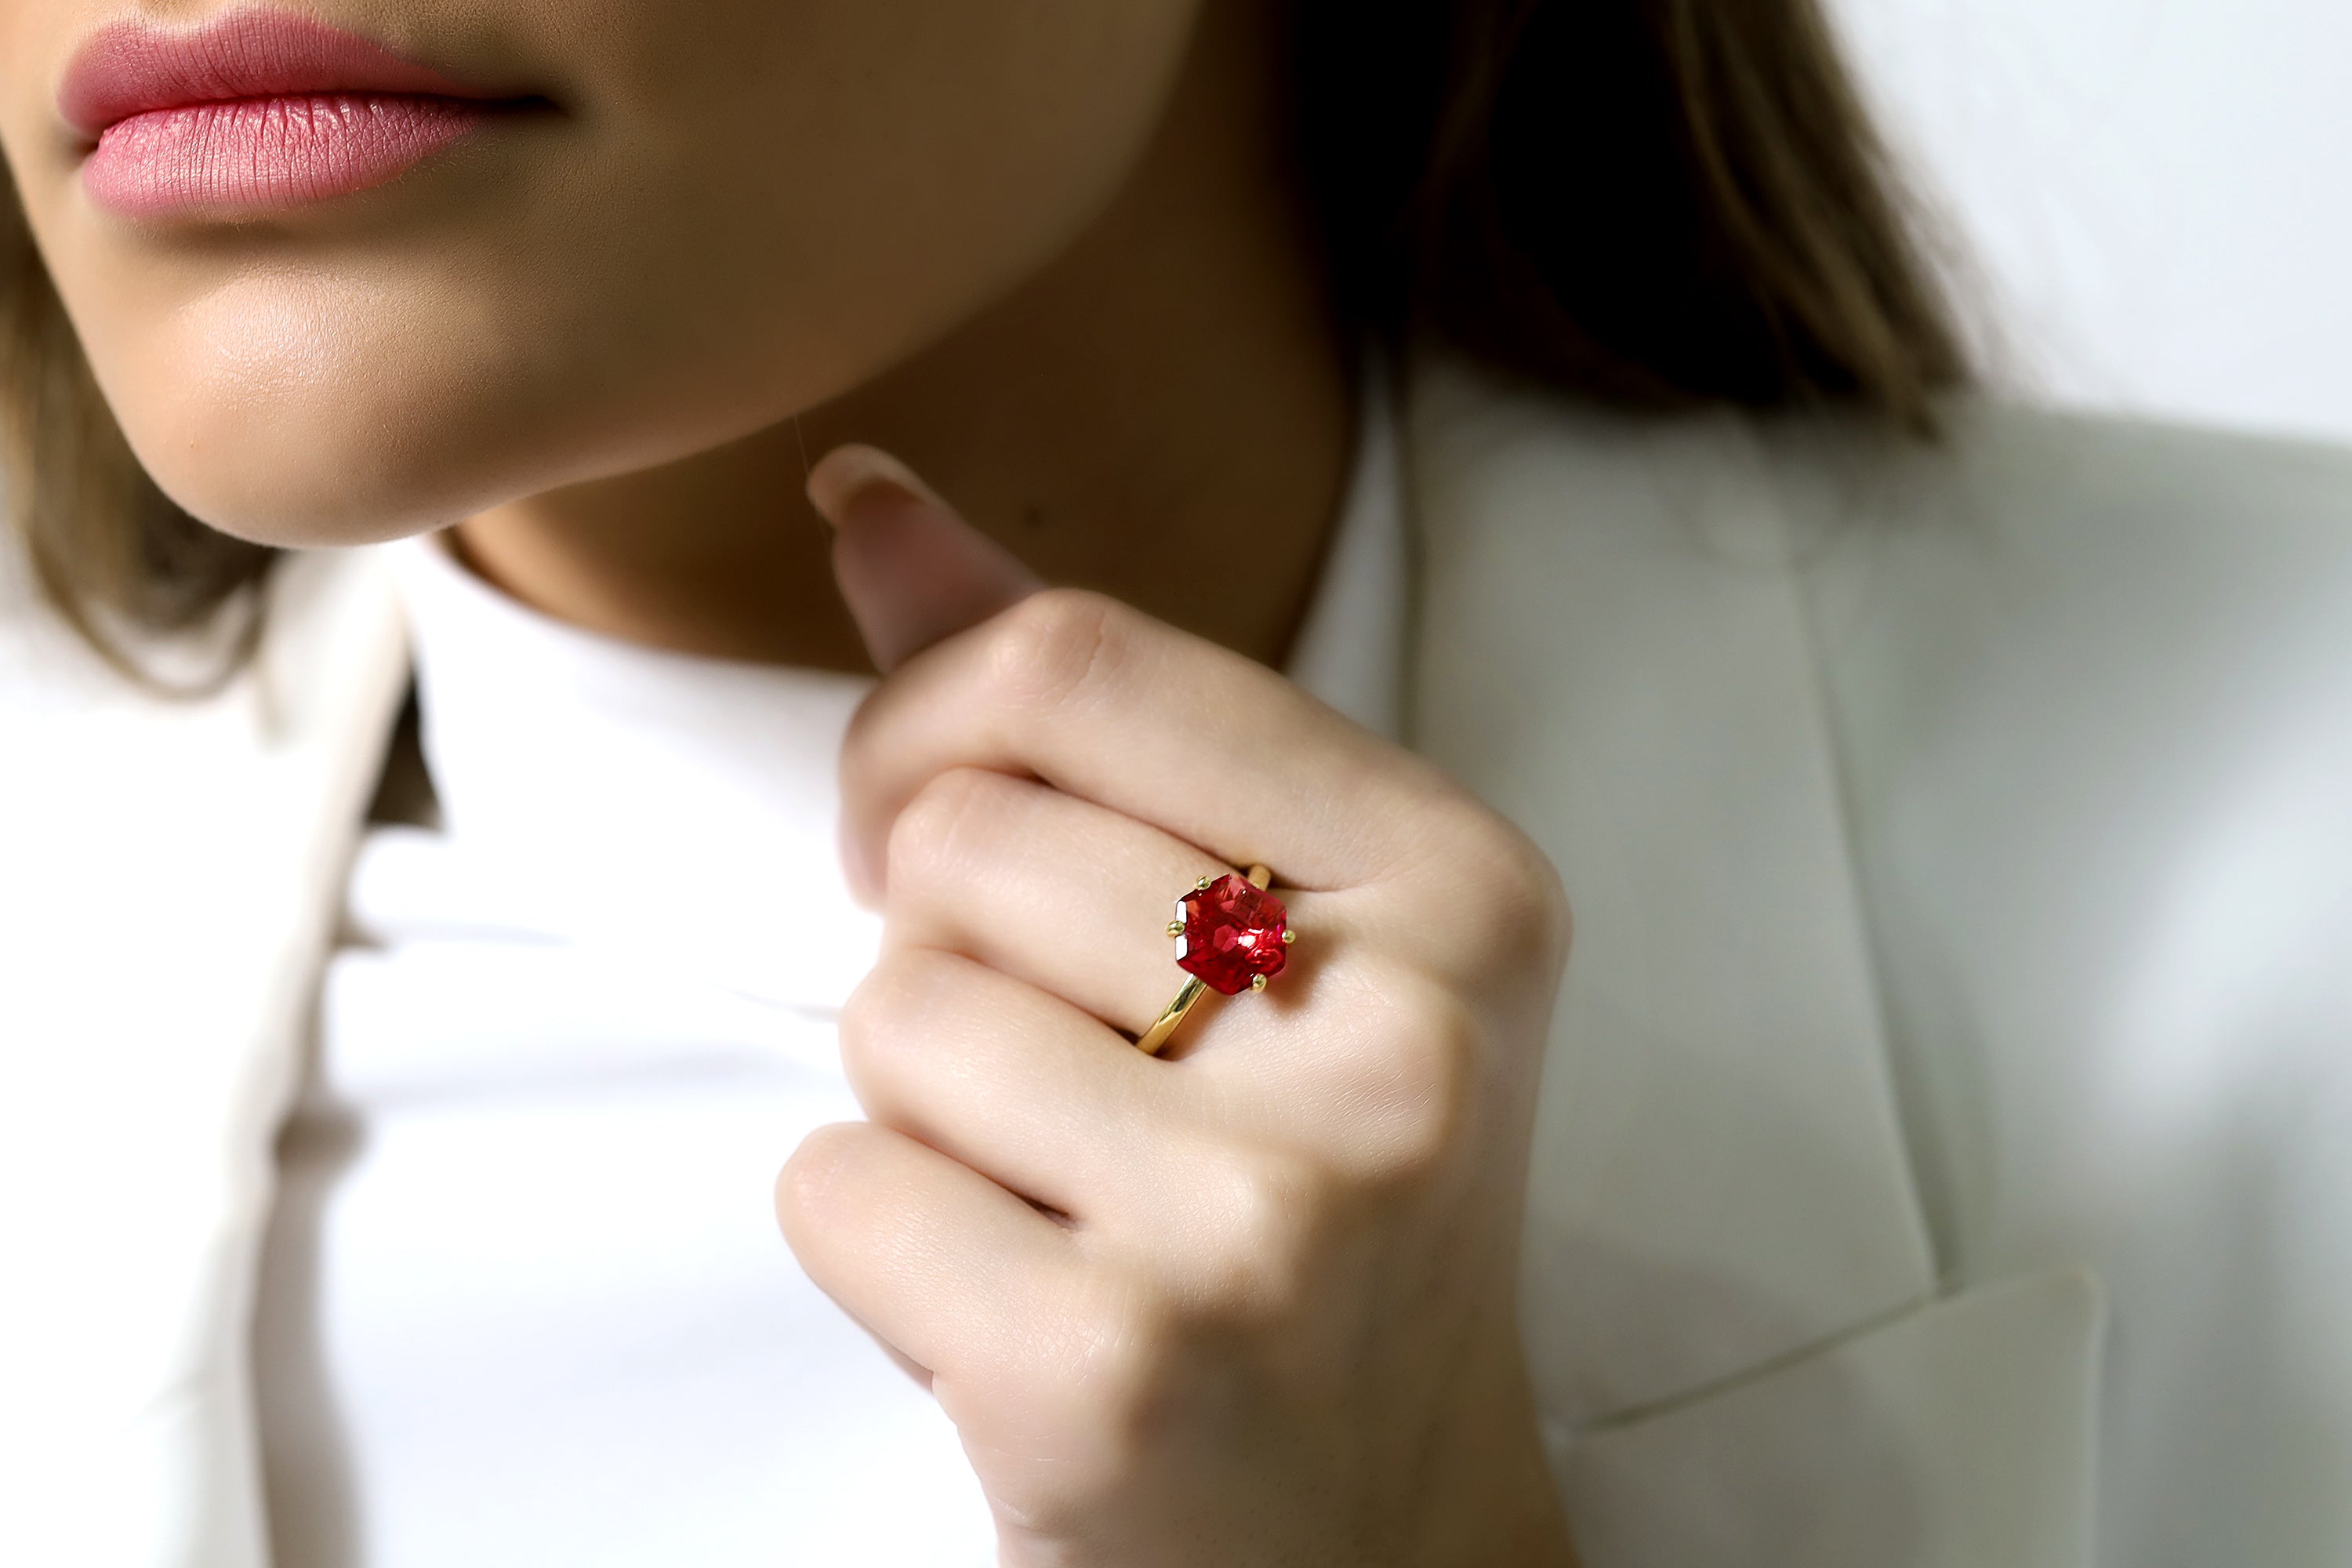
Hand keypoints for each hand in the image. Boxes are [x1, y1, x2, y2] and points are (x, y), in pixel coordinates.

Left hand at [778, 447, 1578, 1567]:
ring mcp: (1265, 1216)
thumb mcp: (1274, 928)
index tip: (933, 828)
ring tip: (1057, 1196)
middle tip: (1051, 1075)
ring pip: (887, 1013)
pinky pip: (835, 1186)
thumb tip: (862, 495)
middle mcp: (1400, 1040)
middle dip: (939, 953)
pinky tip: (1016, 1303)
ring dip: (915, 1107)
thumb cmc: (1302, 1199)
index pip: (1073, 663)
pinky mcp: (1114, 1373)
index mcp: (1462, 885)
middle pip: (957, 845)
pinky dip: (876, 1244)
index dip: (929, 729)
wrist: (1371, 1538)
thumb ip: (1077, 705)